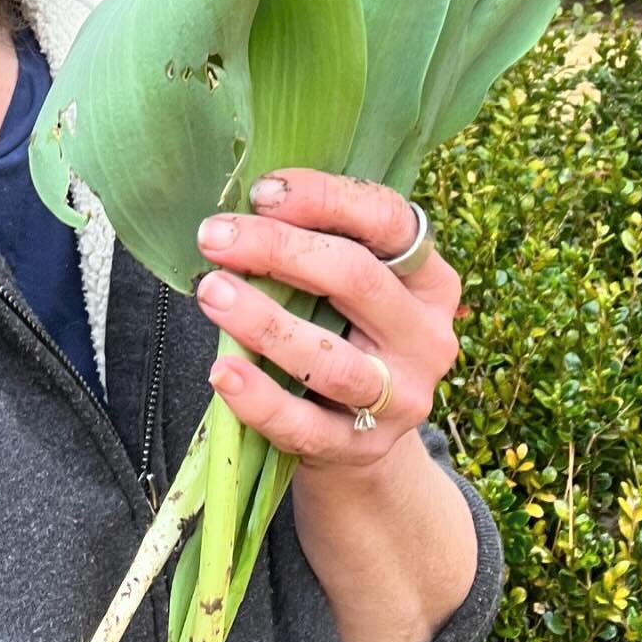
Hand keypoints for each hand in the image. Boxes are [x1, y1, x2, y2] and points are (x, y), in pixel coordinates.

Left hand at [193, 168, 462, 471]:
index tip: (261, 192)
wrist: (363, 443)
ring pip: (332, 359)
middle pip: (357, 278)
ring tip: (211, 292)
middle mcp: (426, 337)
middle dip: (278, 249)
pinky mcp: (361, 449)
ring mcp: (400, 400)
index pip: (388, 220)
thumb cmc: (343, 333)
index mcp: (430, 281)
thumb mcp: (351, 286)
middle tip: (215, 236)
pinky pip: (305, 425)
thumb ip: (318, 245)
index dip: (324, 197)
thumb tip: (244, 208)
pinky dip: (259, 398)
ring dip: (264, 321)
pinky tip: (222, 371)